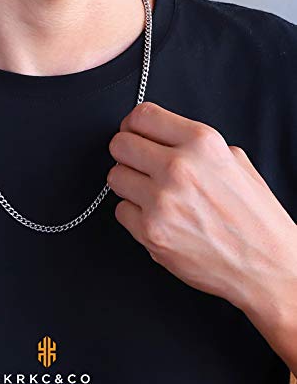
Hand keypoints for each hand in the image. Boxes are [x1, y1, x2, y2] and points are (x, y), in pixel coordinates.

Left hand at [107, 102, 296, 324]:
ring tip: (151, 193)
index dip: (133, 124)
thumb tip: (161, 138)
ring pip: (115, 177)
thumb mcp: (235, 163)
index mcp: (202, 143)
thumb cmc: (255, 218)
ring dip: (128, 184)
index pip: (143, 116)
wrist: (267, 267)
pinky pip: (120, 210)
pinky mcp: (150, 231)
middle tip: (137, 163)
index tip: (133, 133)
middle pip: (119, 144)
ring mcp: (161, 201)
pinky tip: (156, 217)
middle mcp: (178, 168)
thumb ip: (195, 145)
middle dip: (126, 153)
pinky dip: (134, 214)